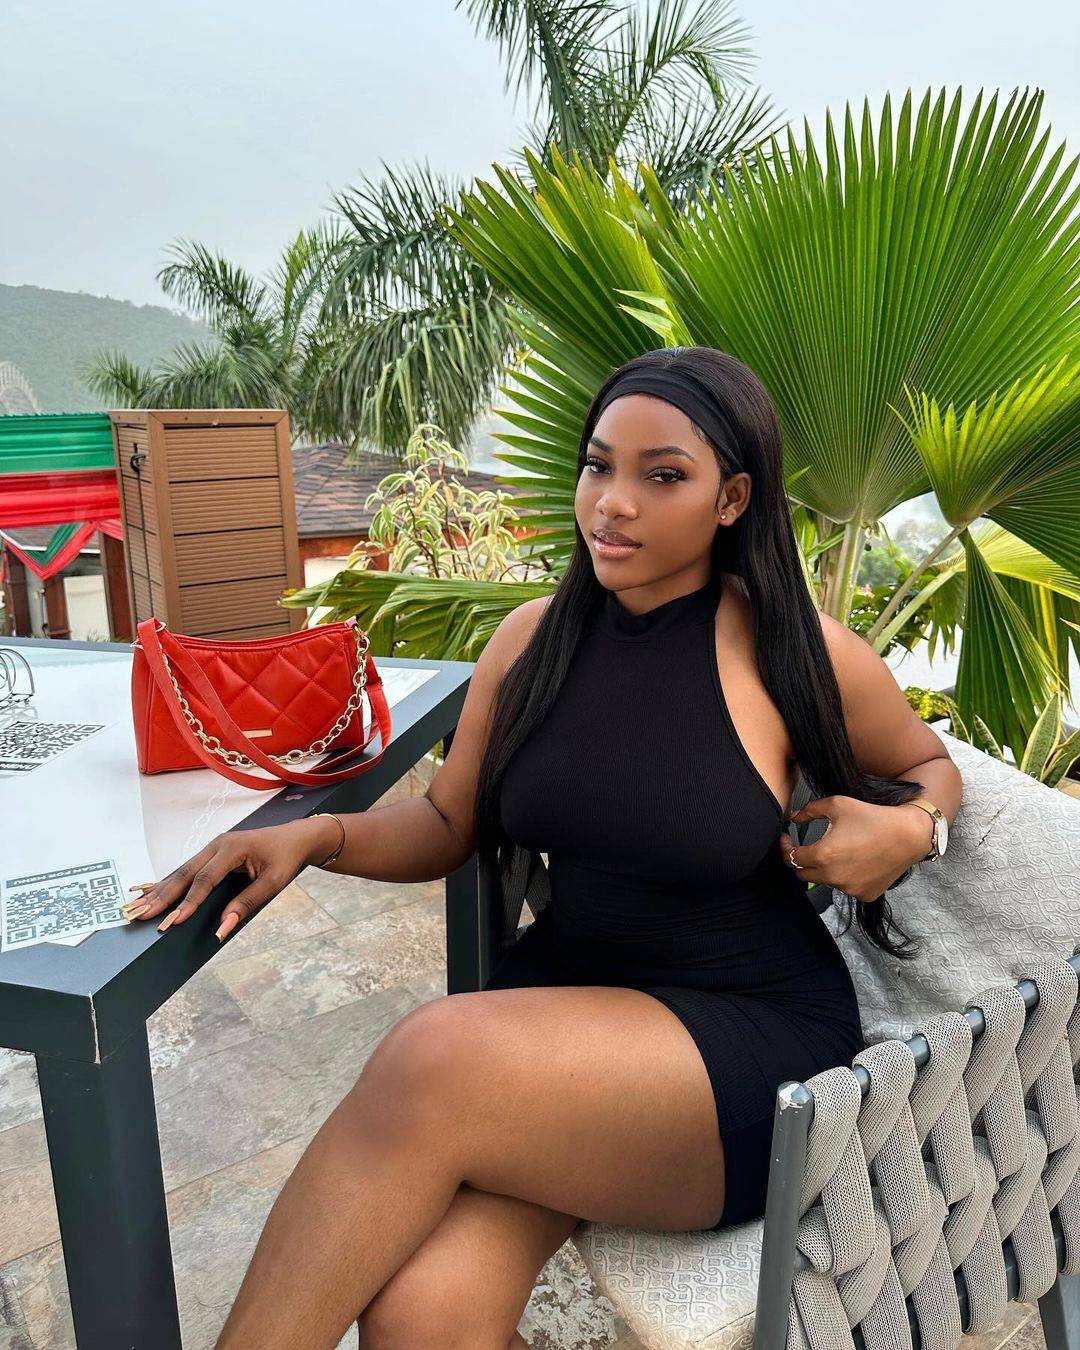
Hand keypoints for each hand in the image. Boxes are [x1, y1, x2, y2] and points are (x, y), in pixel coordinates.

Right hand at [122, 817, 338, 941]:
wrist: (296, 838)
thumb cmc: (286, 857)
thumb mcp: (273, 882)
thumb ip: (246, 903)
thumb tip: (222, 927)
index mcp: (232, 848)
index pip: (205, 880)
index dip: (188, 902)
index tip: (172, 922)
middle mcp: (217, 845)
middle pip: (185, 874)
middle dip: (162, 897)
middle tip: (140, 916)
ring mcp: (213, 847)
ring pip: (182, 871)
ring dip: (160, 891)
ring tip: (137, 907)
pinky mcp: (213, 853)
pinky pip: (188, 870)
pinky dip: (169, 883)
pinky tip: (152, 893)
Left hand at [777, 795, 932, 901]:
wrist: (908, 835)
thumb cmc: (872, 817)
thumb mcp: (837, 805)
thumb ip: (809, 810)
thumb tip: (793, 817)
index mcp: (822, 856)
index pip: (792, 857)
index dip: (786, 847)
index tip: (786, 839)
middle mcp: (833, 877)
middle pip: (804, 874)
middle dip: (802, 860)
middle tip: (809, 847)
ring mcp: (850, 889)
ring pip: (826, 881)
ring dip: (826, 869)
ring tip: (841, 851)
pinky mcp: (865, 895)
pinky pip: (847, 888)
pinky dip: (846, 877)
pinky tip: (857, 862)